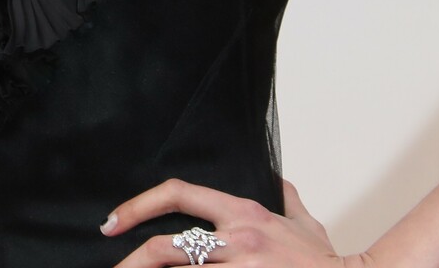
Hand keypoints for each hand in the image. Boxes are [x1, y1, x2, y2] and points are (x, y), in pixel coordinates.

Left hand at [101, 175, 372, 266]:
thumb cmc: (324, 262)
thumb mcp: (303, 223)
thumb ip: (285, 198)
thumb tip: (276, 180)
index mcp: (243, 214)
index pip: (179, 194)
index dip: (138, 206)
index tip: (113, 222)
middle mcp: (236, 240)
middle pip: (165, 248)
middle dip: (131, 261)